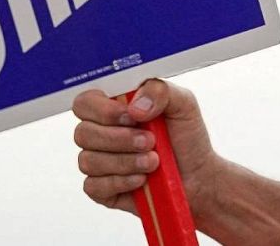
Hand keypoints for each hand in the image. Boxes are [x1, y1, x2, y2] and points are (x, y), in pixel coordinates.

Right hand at [72, 79, 225, 217]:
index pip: (85, 102)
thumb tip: (134, 106)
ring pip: (88, 160)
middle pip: (83, 133)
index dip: (103, 110)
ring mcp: (98, 161)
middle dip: (119, 139)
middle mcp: (100, 132)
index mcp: (113, 106)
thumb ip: (159, 91)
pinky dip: (120, 182)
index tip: (132, 116)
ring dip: (124, 162)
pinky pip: (93, 186)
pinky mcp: (100, 188)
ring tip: (153, 161)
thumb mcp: (183, 104)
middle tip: (150, 142)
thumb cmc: (186, 136)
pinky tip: (141, 179)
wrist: (197, 175)